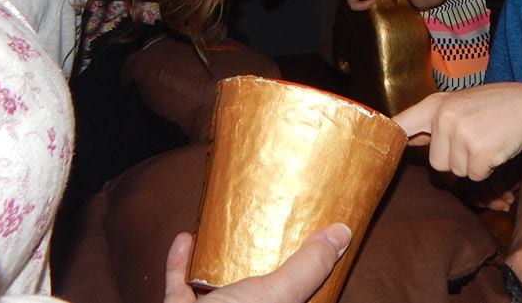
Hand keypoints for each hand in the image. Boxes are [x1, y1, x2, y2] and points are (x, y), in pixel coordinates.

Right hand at [163, 224, 350, 302]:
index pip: (295, 297)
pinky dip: (179, 263)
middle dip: (260, 261)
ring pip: (216, 287)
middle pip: (257, 290)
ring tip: (230, 232)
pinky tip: (187, 239)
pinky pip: (179, 286)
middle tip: (269, 227)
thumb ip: (307, 267)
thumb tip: (342, 233)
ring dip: (218, 261)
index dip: (305, 276)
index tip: (312, 240)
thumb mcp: (279, 295)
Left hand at [393, 84, 521, 180]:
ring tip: (487, 140)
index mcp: (436, 104)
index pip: (401, 124)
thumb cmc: (495, 107)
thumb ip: (433, 121)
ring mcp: (461, 134)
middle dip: (455, 160)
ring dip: (472, 164)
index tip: (372, 151)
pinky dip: (486, 169)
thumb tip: (402, 135)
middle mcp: (444, 117)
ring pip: (456, 171)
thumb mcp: (460, 104)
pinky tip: (497, 148)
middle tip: (475, 139)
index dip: (387, 139)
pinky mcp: (479, 151)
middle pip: (436, 162)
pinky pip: (475, 176)